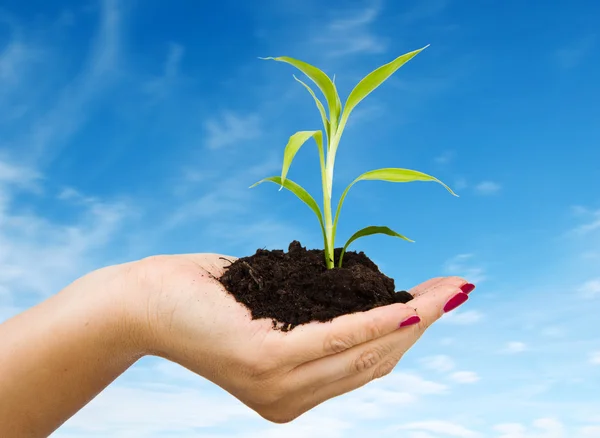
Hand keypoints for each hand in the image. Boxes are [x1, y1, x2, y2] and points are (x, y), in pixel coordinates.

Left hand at [134, 254, 473, 422]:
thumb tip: (367, 295)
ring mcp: (280, 386)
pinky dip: (376, 320)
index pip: (367, 365)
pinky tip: (407, 305)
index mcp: (295, 392)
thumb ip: (317, 318)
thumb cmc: (209, 300)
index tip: (441, 303)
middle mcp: (292, 399)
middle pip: (376, 360)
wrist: (145, 305)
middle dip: (423, 324)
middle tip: (456, 290)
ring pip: (365, 350)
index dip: (410, 335)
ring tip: (446, 291)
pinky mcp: (267, 361)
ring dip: (412, 319)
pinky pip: (337, 338)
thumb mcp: (274, 309)